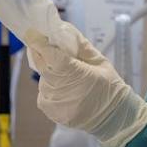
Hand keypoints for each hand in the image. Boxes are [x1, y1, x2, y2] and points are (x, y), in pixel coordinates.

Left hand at [24, 27, 146, 146]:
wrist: (114, 118)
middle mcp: (63, 90)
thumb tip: (63, 29)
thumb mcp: (100, 61)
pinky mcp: (51, 112)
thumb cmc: (110, 86)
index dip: (39, 43)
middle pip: (42, 66)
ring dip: (49, 73)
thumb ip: (80, 45)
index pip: (51, 56)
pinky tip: (65, 90)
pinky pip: (43, 93)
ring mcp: (56, 103)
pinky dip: (50, 88)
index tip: (32, 33)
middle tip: (47, 48)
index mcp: (78, 74)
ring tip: (66, 76)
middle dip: (41, 54)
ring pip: (43, 80)